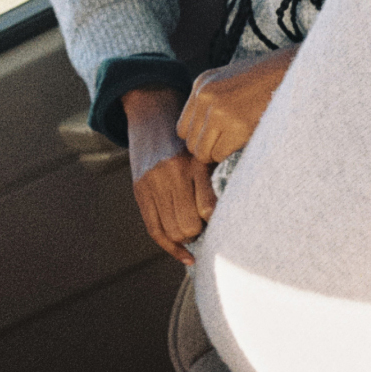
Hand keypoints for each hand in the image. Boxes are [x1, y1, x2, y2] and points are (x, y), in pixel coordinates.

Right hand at [125, 88, 215, 266]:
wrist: (152, 115)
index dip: (218, 221)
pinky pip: (154, 230)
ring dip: (188, 239)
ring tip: (200, 234)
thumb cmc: (190, 138)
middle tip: (212, 227)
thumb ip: (217, 180)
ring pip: (172, 231)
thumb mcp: (207, 152)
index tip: (227, 223)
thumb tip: (230, 216)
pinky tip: (187, 256)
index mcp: (191, 164)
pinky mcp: (140, 192)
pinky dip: (172, 248)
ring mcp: (151, 184)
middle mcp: (169, 175)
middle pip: (189, 225)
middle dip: (202, 232)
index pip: (207, 209)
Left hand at [176, 45, 297, 164]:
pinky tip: (244, 142)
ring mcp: (219, 111)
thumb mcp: (230, 80)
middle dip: (207, 148)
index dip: (199, 138)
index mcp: (201, 83)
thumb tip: (203, 133)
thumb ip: (212, 100)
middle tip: (227, 145)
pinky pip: (220, 154)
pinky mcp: (237, 125)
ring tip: (235, 144)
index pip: (183, 127)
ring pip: (202, 152)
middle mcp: (205, 96)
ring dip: (218, 153)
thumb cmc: (266, 79)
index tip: (215, 139)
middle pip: (190, 142)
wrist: (292, 72)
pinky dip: (230, 155)